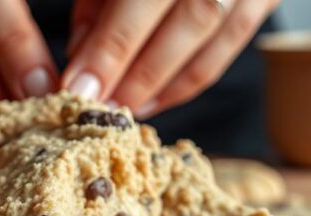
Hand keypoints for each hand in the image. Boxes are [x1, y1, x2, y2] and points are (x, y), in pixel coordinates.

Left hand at [63, 0, 279, 117]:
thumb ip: (96, 2)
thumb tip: (82, 57)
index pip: (141, 0)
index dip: (110, 50)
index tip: (79, 88)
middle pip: (188, 21)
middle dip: (139, 74)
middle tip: (102, 109)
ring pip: (212, 40)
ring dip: (165, 84)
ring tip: (125, 108)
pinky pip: (230, 45)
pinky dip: (190, 79)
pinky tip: (156, 98)